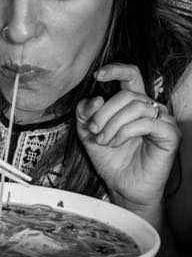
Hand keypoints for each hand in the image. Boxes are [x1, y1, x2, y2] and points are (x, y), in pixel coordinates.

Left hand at [75, 62, 179, 210]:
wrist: (122, 186)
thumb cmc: (111, 160)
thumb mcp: (89, 133)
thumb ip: (86, 113)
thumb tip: (94, 98)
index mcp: (132, 104)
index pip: (131, 75)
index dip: (116, 70)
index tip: (98, 76)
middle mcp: (149, 109)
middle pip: (128, 94)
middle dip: (105, 111)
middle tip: (94, 129)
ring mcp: (162, 121)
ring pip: (137, 106)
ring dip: (113, 123)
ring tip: (104, 140)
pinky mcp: (170, 135)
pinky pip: (147, 122)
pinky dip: (125, 131)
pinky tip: (116, 142)